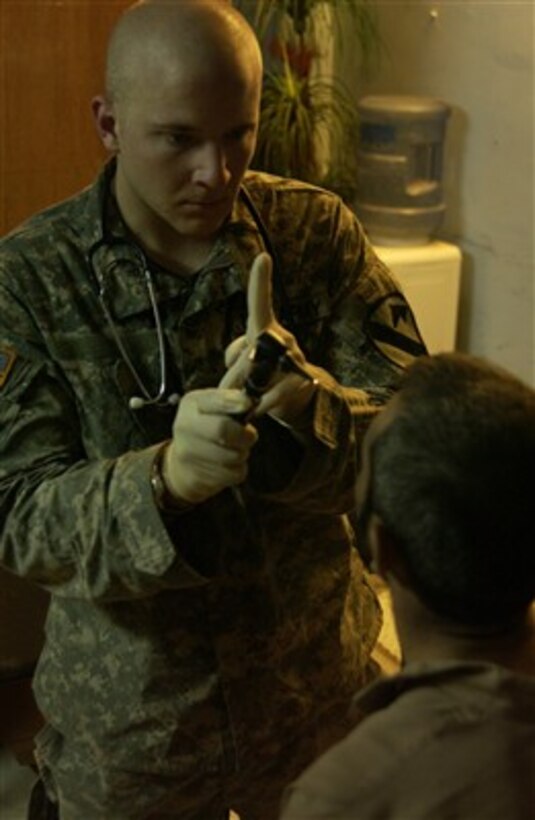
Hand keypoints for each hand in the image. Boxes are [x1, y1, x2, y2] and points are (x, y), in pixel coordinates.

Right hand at [163, 389, 257, 503]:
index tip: (248, 404)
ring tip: (234, 449)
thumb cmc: (204, 429)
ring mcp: (187, 453)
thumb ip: (231, 393)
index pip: (215, 400)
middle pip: (222, 429)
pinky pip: (233, 474)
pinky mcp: (197, 476)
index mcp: (192, 403)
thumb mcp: (212, 404)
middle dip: (244, 434)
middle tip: (249, 435)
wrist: (180, 464)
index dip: (235, 402)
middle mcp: (185, 426)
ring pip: (233, 455)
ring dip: (242, 453)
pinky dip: (238, 470)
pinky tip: (228, 464)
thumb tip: (249, 385)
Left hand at [220, 253, 316, 423]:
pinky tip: (258, 409)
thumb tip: (229, 384)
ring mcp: (295, 358)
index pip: (260, 304)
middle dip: (234, 375)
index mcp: (266, 330)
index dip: (261, 281)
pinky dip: (261, 405)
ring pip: (258, 374)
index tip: (263, 257)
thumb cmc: (265, 377)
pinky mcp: (302, 380)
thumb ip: (235, 369)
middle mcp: (283, 338)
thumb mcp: (246, 368)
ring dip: (247, 391)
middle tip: (230, 389)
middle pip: (247, 352)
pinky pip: (273, 394)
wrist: (298, 400)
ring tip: (248, 399)